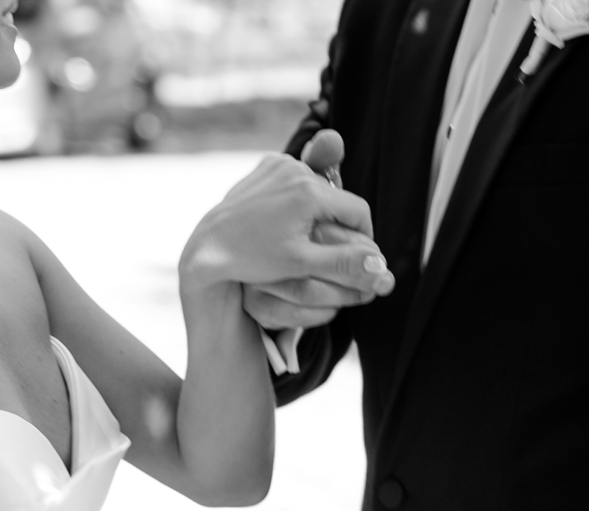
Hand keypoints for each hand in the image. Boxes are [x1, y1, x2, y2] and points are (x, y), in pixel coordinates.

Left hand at [240, 131, 386, 332]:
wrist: (208, 249)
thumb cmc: (253, 261)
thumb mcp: (301, 265)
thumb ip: (343, 263)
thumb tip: (380, 268)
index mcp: (310, 192)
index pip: (357, 210)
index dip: (364, 236)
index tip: (360, 255)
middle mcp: (296, 170)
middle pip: (337, 197)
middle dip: (339, 223)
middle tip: (334, 249)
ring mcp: (278, 164)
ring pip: (317, 188)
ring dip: (320, 210)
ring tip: (309, 237)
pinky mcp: (265, 164)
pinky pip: (295, 180)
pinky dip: (298, 198)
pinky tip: (287, 221)